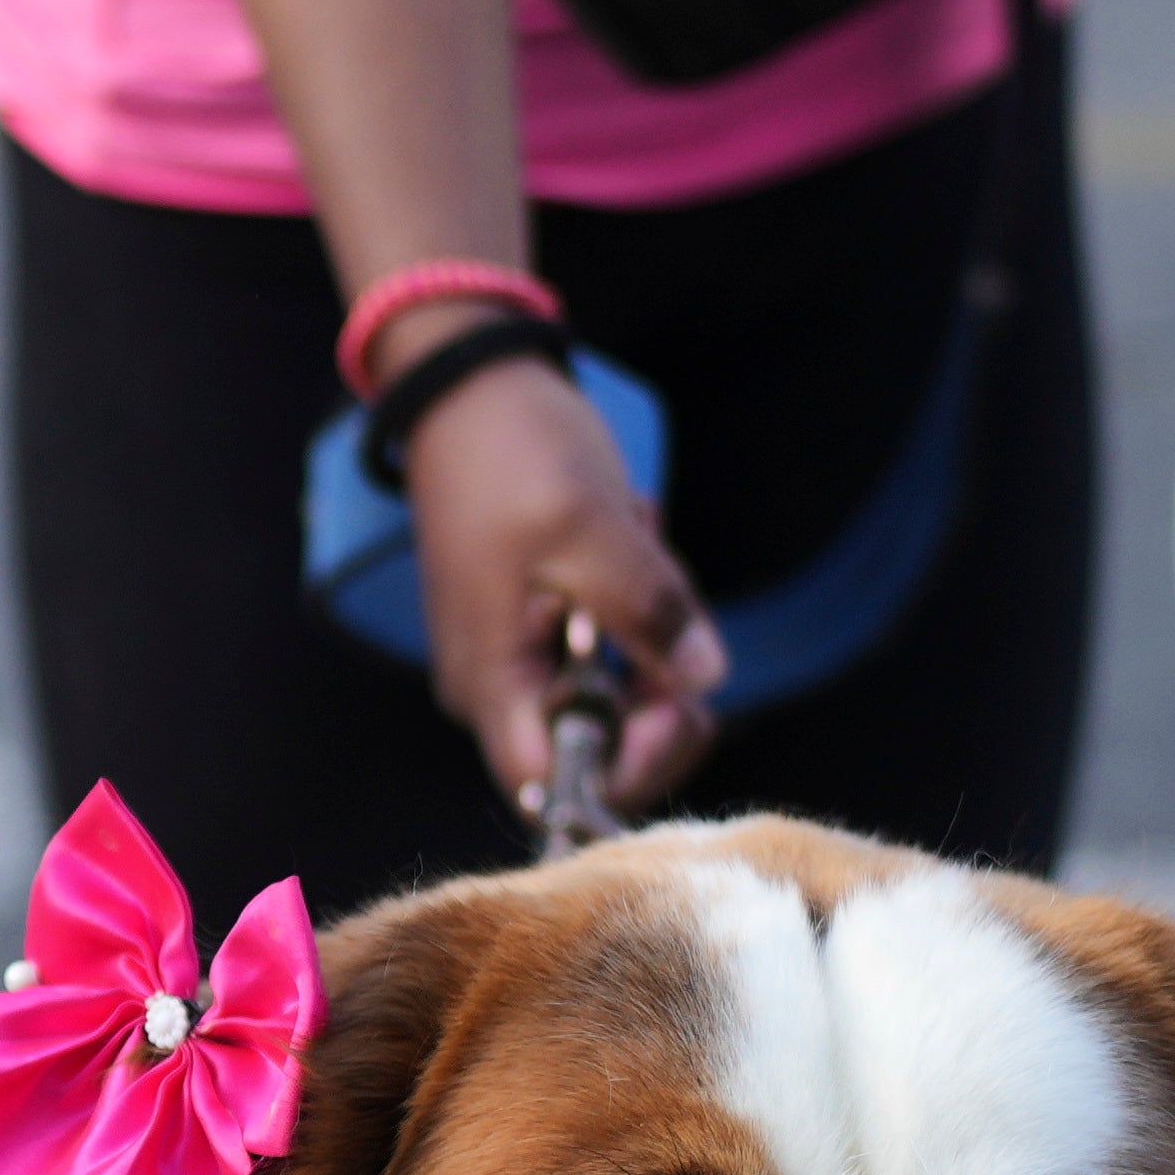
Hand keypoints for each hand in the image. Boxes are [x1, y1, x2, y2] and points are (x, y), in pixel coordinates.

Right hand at [397, 347, 723, 828]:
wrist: (470, 384)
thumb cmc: (513, 454)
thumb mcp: (594, 530)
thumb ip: (651, 614)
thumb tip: (705, 680)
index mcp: (491, 681)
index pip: (555, 790)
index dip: (628, 769)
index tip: (680, 705)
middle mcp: (496, 686)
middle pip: (596, 750)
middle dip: (657, 695)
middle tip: (686, 627)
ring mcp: (516, 654)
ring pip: (613, 694)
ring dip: (651, 633)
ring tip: (639, 543)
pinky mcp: (537, 621)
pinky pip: (606, 646)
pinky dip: (635, 603)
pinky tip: (629, 536)